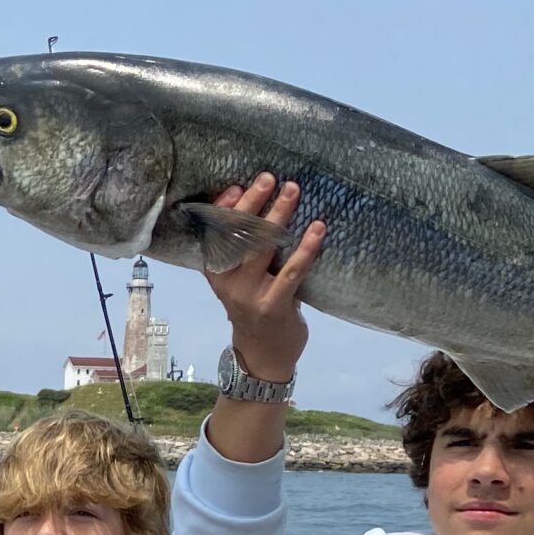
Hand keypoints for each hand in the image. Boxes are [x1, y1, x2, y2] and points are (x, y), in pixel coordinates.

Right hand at [204, 175, 321, 381]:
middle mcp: (228, 282)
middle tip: (269, 178)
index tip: (237, 185)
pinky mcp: (273, 305)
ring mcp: (249, 295)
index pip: (216, 233)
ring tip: (292, 190)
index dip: (224, 207)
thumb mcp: (241, 281)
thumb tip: (258, 208)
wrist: (264, 356)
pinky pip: (291, 271)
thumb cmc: (256, 309)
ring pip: (263, 247)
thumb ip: (245, 251)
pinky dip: (306, 248)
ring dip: (279, 216)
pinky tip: (317, 229)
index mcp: (217, 272)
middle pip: (239, 234)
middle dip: (253, 203)